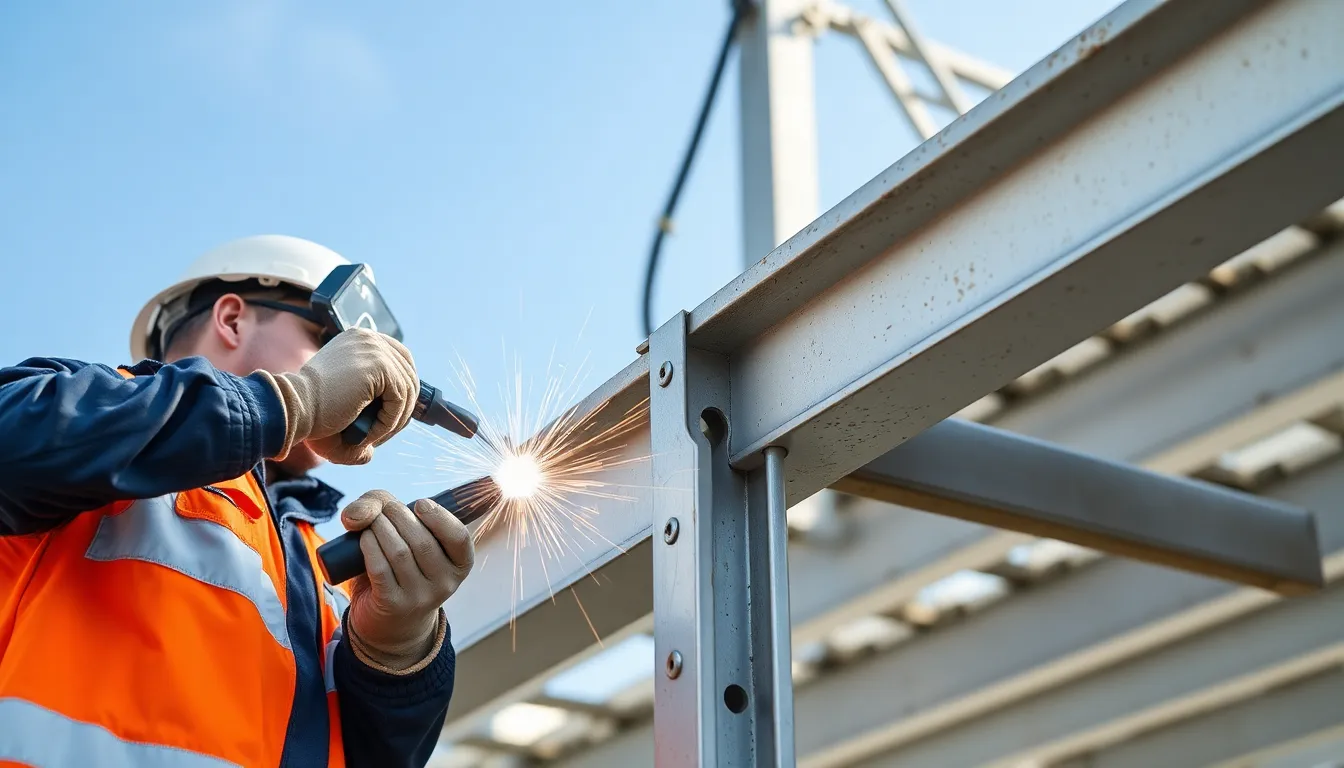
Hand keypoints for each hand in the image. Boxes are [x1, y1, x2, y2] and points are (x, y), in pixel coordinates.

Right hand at [261, 328, 419, 464]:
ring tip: (373, 437)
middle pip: (408, 373)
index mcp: (360, 340)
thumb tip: (371, 450)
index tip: (393, 415)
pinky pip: (401, 398)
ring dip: (396, 420)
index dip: (403, 390)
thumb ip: (365, 415)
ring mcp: (375, 348)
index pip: (400, 360)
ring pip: (408, 389)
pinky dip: (390, 422)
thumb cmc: (310, 413)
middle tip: (385, 431)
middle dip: (404, 407)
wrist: (292, 410)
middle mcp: (369, 338)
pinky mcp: (378, 365)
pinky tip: (369, 434)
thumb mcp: (343, 406)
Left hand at [340, 490, 474, 670]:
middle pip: (422, 540)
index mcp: (459, 565)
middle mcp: (445, 584)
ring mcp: (419, 597)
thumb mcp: (411, 541)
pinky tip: (364, 539)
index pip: (459, 538)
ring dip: (380, 528)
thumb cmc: (402, 570)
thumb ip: (387, 507)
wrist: (390, 623)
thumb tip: (363, 511)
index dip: (440, 516)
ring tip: (371, 523)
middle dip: (398, 515)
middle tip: (385, 510)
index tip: (420, 504)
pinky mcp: (392, 604)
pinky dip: (369, 547)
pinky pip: (380, 568)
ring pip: (399, 552)